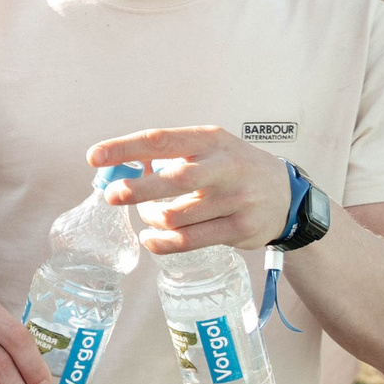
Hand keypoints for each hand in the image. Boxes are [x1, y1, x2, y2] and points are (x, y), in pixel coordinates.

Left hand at [90, 127, 292, 253]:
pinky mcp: (239, 229)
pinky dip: (162, 243)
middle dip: (138, 188)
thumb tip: (119, 165)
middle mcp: (225, 167)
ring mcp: (235, 200)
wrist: (288, 197)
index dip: (125, 148)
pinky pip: (189, 241)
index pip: (162, 140)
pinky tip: (151, 239)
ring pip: (177, 216)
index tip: (95, 156)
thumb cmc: (235, 169)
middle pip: (175, 178)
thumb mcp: (210, 149)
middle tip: (112, 195)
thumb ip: (172, 155)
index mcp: (211, 140)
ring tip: (148, 216)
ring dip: (152, 218)